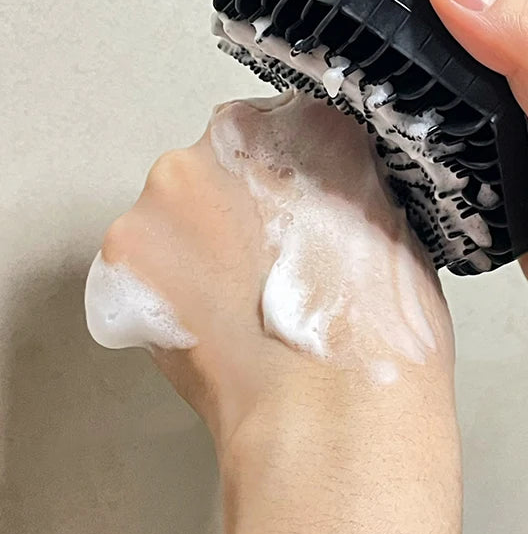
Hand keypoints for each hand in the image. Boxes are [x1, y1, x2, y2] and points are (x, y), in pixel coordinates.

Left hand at [95, 95, 461, 533]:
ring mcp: (169, 191)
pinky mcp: (125, 252)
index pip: (287, 131)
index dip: (291, 183)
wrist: (329, 410)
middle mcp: (231, 137)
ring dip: (199, 247)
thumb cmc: (380, 329)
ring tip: (236, 305)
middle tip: (264, 268)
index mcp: (311, 122)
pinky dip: (168, 288)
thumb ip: (347, 192)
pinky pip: (148, 262)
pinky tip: (205, 323)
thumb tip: (322, 203)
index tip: (293, 219)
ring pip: (179, 212)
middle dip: (238, 207)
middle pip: (223, 163)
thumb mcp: (397, 232)